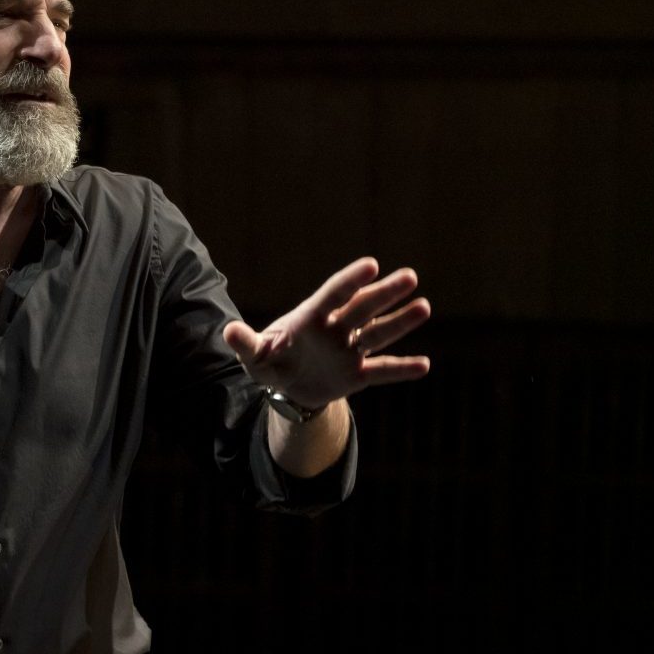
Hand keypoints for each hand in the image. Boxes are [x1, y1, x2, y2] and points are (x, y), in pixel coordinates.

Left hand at [223, 257, 430, 409]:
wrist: (287, 388)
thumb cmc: (270, 361)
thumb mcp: (255, 356)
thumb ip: (246, 343)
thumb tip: (229, 331)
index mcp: (311, 318)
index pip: (334, 294)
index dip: (351, 280)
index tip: (371, 265)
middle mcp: (336, 329)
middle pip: (363, 308)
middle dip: (384, 294)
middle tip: (409, 277)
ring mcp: (349, 351)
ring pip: (378, 334)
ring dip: (400, 322)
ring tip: (423, 307)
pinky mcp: (358, 375)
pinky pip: (382, 370)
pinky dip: (401, 369)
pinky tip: (424, 365)